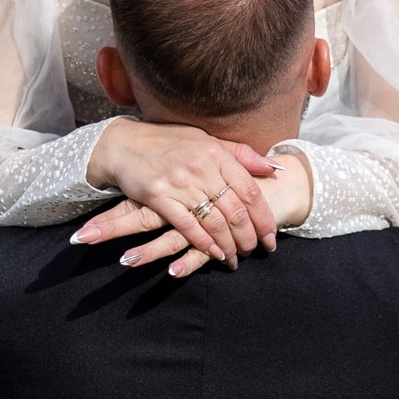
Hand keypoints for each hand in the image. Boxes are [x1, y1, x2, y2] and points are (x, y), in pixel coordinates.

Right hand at [77, 120, 278, 274]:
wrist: (125, 143)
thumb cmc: (169, 141)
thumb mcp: (207, 140)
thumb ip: (241, 155)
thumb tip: (273, 169)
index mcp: (216, 153)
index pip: (250, 190)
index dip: (263, 216)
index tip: (271, 235)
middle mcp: (201, 167)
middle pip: (235, 210)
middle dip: (248, 236)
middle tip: (254, 251)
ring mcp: (179, 182)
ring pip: (214, 221)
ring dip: (228, 244)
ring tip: (236, 257)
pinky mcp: (159, 196)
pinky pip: (187, 226)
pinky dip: (203, 243)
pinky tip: (214, 254)